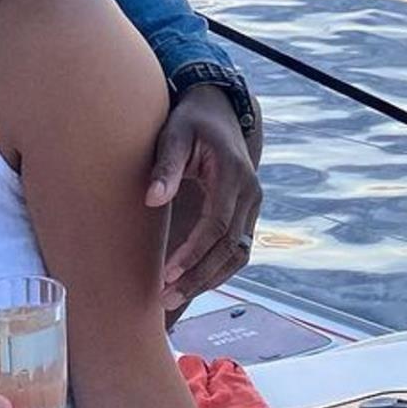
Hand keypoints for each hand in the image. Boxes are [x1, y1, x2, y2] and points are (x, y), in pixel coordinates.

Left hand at [148, 85, 262, 311]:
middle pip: (230, 246)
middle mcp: (250, 191)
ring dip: (209, 279)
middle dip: (199, 276)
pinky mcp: (248, 211)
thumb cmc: (191, 122)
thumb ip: (166, 166)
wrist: (218, 110)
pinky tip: (193, 282)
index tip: (167, 273)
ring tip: (175, 297)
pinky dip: (219, 270)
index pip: (217, 224)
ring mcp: (253, 203)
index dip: (194, 253)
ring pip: (238, 254)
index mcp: (233, 173)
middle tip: (165, 298)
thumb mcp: (174, 134)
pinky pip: (239, 249)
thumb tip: (152, 199)